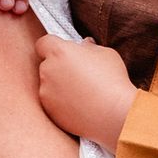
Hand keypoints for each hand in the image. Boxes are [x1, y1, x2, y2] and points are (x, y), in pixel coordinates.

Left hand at [36, 34, 135, 151]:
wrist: (113, 114)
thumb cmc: (112, 80)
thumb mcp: (106, 54)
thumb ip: (90, 48)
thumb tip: (85, 45)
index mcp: (60, 52)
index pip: (44, 43)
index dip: (53, 46)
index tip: (64, 51)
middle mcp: (47, 70)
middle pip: (47, 64)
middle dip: (60, 66)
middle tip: (80, 73)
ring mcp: (45, 92)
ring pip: (49, 84)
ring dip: (60, 85)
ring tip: (83, 92)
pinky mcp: (49, 110)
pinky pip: (52, 101)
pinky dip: (61, 102)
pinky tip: (80, 104)